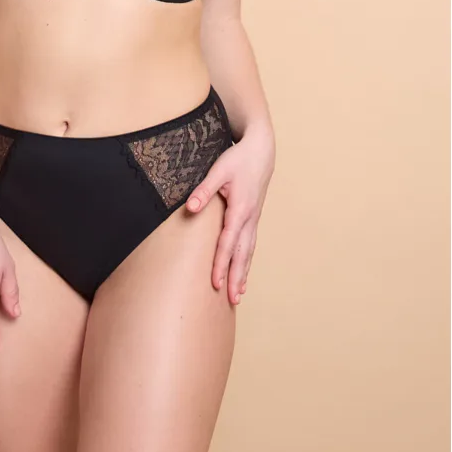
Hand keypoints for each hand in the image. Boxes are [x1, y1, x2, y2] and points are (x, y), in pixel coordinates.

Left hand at [182, 129, 274, 305]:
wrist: (261, 151)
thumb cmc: (238, 159)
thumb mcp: (218, 170)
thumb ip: (203, 190)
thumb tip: (190, 208)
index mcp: (240, 210)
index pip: (228, 243)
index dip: (221, 264)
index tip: (215, 282)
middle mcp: (249, 219)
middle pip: (242, 254)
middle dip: (236, 277)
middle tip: (231, 300)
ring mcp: (253, 220)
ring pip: (248, 252)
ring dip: (243, 274)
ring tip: (238, 295)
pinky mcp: (253, 219)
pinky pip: (250, 246)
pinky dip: (246, 262)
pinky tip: (243, 274)